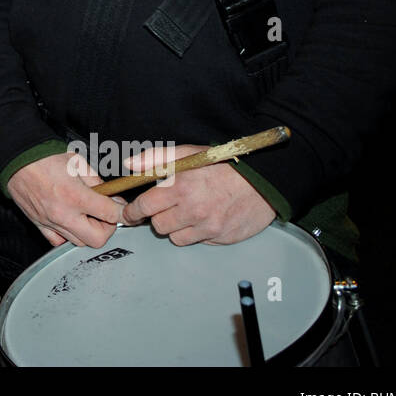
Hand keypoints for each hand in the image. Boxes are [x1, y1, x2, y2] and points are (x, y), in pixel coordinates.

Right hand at [6, 151, 125, 248]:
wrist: (16, 159)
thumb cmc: (44, 157)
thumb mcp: (77, 162)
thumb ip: (96, 180)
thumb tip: (109, 195)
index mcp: (75, 195)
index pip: (110, 214)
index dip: (121, 212)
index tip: (121, 209)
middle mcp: (63, 213)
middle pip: (98, 239)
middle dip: (107, 227)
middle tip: (105, 215)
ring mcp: (50, 222)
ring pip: (79, 242)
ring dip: (88, 231)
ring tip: (86, 216)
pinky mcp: (39, 224)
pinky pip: (58, 241)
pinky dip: (68, 236)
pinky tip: (70, 222)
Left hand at [118, 144, 274, 244]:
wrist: (265, 182)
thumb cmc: (226, 165)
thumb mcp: (189, 153)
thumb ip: (157, 158)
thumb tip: (131, 165)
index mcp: (181, 187)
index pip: (144, 207)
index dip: (133, 211)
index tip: (131, 212)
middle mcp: (193, 210)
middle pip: (157, 225)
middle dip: (158, 217)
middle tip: (167, 207)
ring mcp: (208, 227)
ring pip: (175, 237)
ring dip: (176, 227)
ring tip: (188, 211)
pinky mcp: (220, 238)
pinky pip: (197, 242)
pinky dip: (196, 233)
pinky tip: (205, 218)